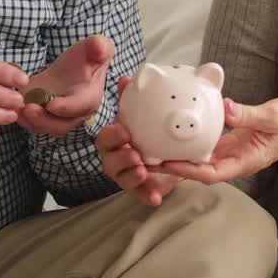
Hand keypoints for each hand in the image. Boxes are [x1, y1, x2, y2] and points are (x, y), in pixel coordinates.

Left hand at [18, 35, 113, 136]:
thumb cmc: (86, 58)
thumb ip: (99, 47)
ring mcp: (59, 119)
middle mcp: (76, 114)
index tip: (51, 104)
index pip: (81, 107)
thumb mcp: (94, 47)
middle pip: (61, 124)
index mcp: (90, 97)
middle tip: (27, 108)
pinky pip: (33, 125)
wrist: (74, 69)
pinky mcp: (45, 118)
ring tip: (17, 109)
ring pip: (46, 127)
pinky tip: (12, 108)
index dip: (67, 108)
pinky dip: (22, 119)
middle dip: (44, 119)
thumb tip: (100, 47)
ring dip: (31, 121)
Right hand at [96, 75, 180, 205]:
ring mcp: (129, 175)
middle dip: (120, 158)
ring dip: (130, 176)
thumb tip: (125, 79)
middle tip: (134, 154)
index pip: (106, 138)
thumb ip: (132, 97)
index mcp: (117, 138)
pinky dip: (147, 196)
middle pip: (110, 162)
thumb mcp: (143, 111)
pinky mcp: (143, 188)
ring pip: (122, 179)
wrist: (171, 150)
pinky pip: (142, 194)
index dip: (111, 135)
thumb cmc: (149, 128)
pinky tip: (156, 198)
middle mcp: (118, 158)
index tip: (123, 130)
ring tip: (143, 171)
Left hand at [153, 96, 277, 183]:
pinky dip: (187, 140)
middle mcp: (234, 160)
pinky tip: (170, 132)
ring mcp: (230, 151)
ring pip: (198, 159)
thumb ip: (249, 114)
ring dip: (175, 156)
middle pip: (199, 171)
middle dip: (174, 170)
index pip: (212, 173)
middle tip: (146, 163)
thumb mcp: (274, 116)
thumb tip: (225, 108)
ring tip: (149, 150)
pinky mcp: (228, 140)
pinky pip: (205, 144)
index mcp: (245, 161)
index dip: (189, 171)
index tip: (168, 164)